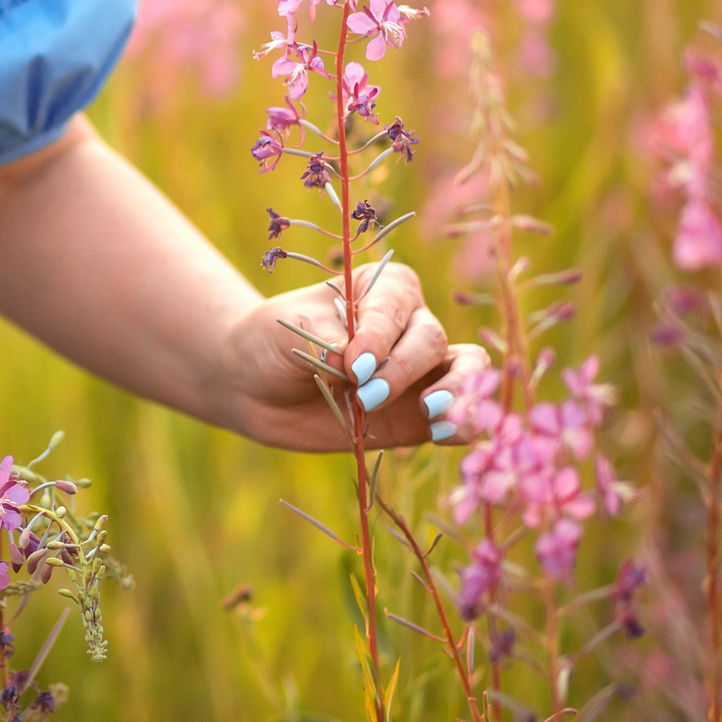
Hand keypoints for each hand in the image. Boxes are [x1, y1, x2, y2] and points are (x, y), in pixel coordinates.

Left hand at [220, 261, 487, 452]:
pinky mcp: (419, 415)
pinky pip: (459, 415)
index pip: (397, 305)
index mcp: (381, 288)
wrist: (255, 386)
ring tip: (434, 415)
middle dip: (402, 370)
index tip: (353, 363)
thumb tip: (353, 364)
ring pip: (466, 372)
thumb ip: (325, 342)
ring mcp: (420, 371)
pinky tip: (442, 433)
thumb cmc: (272, 342)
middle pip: (431, 339)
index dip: (380, 336)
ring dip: (457, 393)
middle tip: (364, 395)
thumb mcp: (288, 331)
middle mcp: (410, 324)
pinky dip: (462, 423)